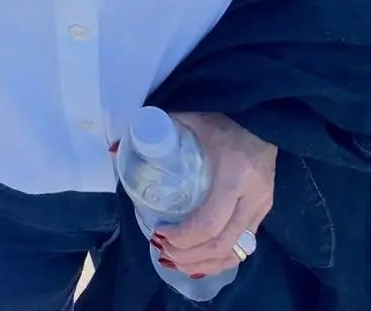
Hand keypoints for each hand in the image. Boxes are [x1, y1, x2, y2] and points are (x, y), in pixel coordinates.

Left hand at [155, 114, 275, 277]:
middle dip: (189, 255)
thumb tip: (115, 150)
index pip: (210, 223)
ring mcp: (262, 207)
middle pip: (221, 244)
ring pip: (236, 252)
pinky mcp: (265, 211)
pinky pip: (245, 246)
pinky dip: (221, 259)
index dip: (183, 237)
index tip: (159, 234)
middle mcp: (252, 196)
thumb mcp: (188, 118)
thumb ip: (152, 131)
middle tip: (163, 251)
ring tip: (177, 262)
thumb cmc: (222, 116)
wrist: (263, 116)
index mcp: (233, 174)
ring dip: (205, 264)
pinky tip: (201, 260)